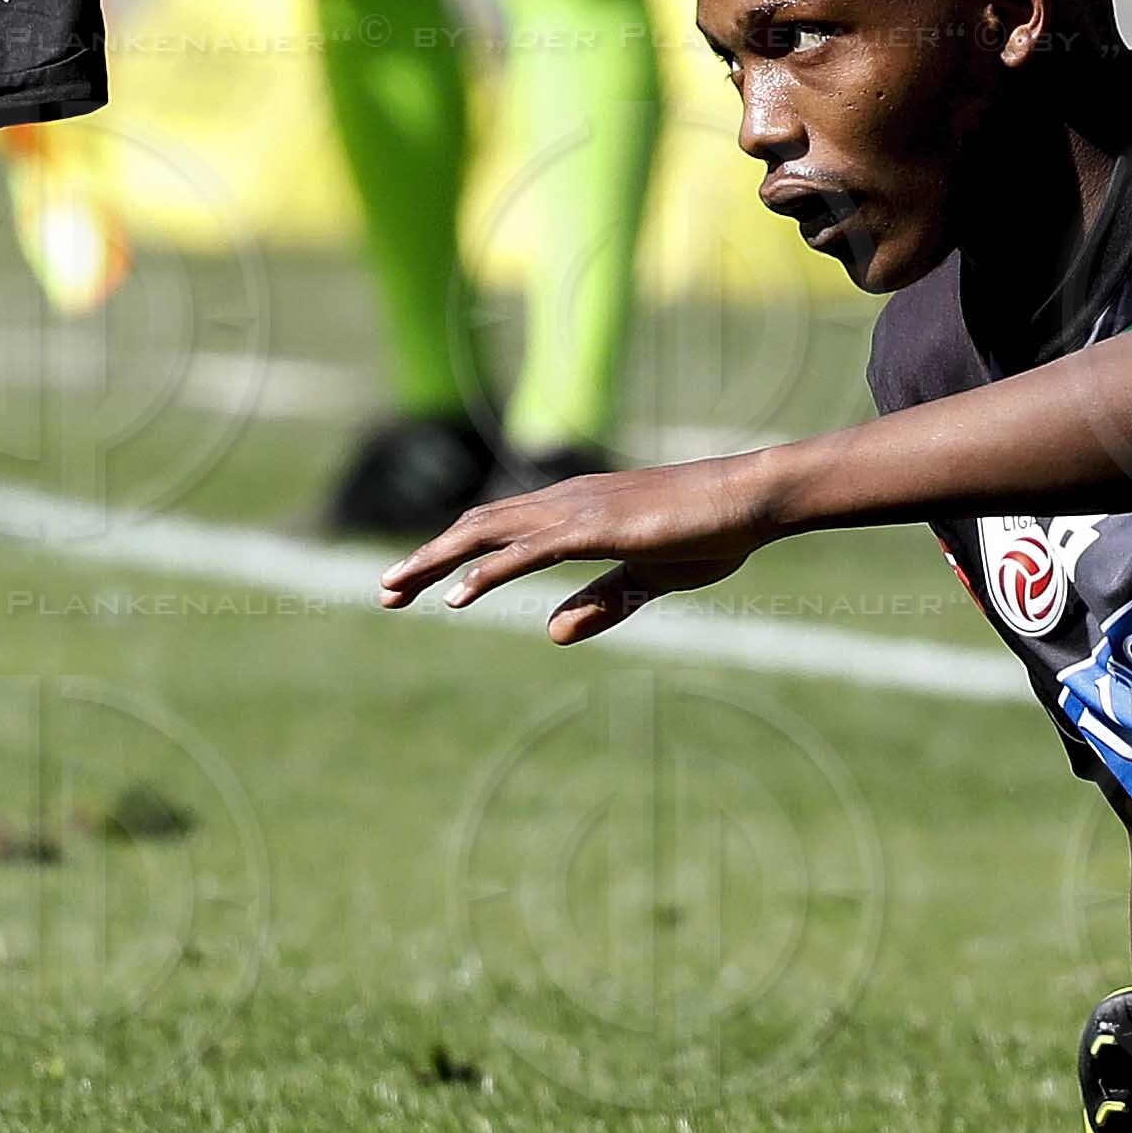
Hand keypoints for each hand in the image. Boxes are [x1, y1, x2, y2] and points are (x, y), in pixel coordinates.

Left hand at [377, 453, 778, 645]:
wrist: (748, 499)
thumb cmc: (705, 531)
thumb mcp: (645, 580)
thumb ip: (599, 603)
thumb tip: (550, 633)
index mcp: (571, 510)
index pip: (495, 531)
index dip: (450, 557)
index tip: (413, 589)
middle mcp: (562, 501)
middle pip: (476, 528)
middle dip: (425, 559)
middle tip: (383, 593)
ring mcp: (576, 510)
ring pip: (488, 533)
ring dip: (437, 561)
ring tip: (395, 590)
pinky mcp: (595, 528)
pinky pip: (529, 552)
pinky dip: (488, 572)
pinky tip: (458, 596)